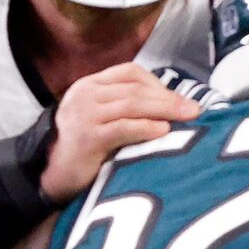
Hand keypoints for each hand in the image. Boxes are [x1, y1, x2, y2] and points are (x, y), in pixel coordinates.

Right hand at [42, 63, 201, 200]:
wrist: (54, 176)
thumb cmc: (86, 150)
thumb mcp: (103, 119)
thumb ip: (126, 108)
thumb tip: (173, 106)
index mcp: (90, 85)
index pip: (130, 72)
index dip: (158, 84)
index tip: (180, 99)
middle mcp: (84, 94)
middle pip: (135, 88)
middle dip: (168, 98)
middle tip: (195, 109)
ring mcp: (83, 114)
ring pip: (131, 104)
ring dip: (164, 110)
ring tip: (187, 118)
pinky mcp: (87, 137)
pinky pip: (122, 127)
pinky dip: (146, 127)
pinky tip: (163, 131)